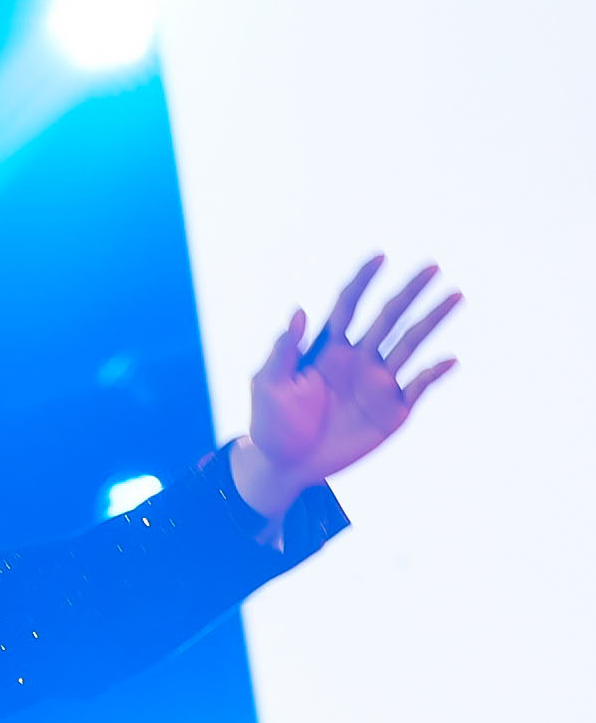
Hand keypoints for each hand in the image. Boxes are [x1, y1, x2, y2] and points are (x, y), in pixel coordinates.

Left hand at [231, 256, 458, 519]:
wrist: (285, 466)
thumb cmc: (271, 423)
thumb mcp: (268, 384)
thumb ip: (283, 350)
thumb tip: (298, 310)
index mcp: (327, 347)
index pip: (349, 305)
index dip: (363, 281)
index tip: (380, 257)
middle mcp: (358, 358)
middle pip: (387, 317)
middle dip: (409, 292)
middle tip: (432, 267)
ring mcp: (378, 382)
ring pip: (410, 344)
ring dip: (431, 320)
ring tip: (454, 296)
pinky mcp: (392, 409)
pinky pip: (418, 386)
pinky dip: (433, 373)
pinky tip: (448, 360)